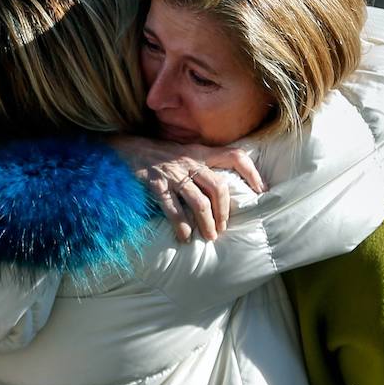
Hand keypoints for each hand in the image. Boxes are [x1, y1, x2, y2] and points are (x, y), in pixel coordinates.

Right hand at [108, 136, 265, 242]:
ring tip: (209, 237)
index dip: (252, 172)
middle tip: (223, 228)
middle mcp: (188, 161)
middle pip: (218, 186)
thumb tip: (219, 189)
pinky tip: (184, 237)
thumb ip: (199, 165)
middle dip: (224, 211)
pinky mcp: (155, 184)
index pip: (234, 155)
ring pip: (199, 202)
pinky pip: (172, 208)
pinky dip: (181, 225)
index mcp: (198, 152)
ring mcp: (172, 173)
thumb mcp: (180, 153)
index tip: (262, 191)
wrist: (121, 147)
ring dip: (207, 223)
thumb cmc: (153, 155)